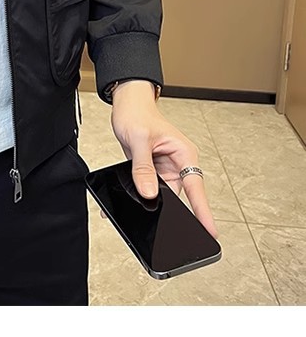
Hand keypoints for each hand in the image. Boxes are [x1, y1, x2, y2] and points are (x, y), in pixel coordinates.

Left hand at [108, 80, 218, 237]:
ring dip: (149, 201)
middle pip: (176, 196)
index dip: (202, 211)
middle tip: (160, 228)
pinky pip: (147, 188)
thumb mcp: (139, 139)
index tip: (210, 231)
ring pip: (160, 195)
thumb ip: (143, 167)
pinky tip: (127, 200)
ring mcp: (164, 169)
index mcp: (184, 154)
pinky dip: (138, 194)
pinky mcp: (151, 171)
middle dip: (167, 210)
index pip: (196, 188)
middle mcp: (177, 164)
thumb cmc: (138, 113)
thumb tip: (149, 193)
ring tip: (135, 206)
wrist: (126, 104)